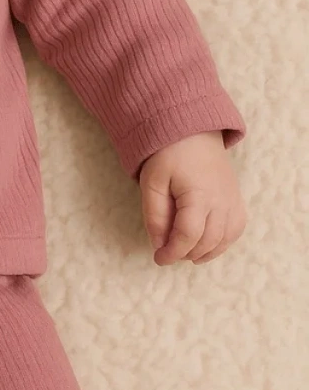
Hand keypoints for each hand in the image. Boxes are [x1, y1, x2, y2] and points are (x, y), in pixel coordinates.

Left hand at [138, 131, 246, 266]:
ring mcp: (233, 200)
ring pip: (225, 239)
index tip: (158, 259)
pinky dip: (222, 243)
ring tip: (184, 252)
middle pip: (208, 241)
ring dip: (204, 252)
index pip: (189, 235)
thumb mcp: (152, 182)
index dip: (173, 252)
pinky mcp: (237, 199)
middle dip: (185, 254)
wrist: (193, 131)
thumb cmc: (168, 154)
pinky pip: (236, 229)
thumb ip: (155, 215)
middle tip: (167, 253)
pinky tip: (206, 245)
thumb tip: (159, 245)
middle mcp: (221, 200)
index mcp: (198, 194)